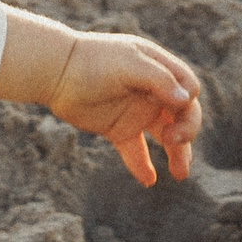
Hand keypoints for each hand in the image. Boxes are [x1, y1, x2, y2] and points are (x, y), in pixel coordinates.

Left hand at [44, 33, 201, 185]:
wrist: (54, 71)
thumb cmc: (92, 61)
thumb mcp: (128, 64)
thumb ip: (158, 79)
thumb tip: (186, 99)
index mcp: (159, 69)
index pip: (188, 88)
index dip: (187, 100)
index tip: (176, 105)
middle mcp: (152, 91)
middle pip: (183, 115)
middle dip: (187, 130)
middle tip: (174, 141)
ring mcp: (136, 112)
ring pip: (166, 137)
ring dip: (177, 154)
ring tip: (179, 174)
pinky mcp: (118, 129)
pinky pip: (136, 151)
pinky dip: (142, 165)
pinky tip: (148, 180)